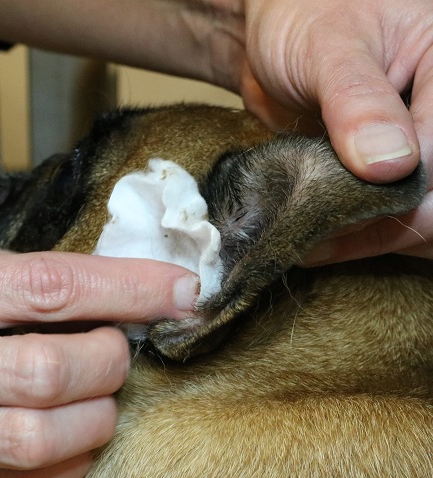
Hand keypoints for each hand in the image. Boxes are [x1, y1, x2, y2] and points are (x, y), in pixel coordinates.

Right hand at [0, 239, 197, 477]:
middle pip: (52, 373)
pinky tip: (68, 435)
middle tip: (115, 347)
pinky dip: (65, 460)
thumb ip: (14, 278)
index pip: (49, 287)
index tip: (178, 289)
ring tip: (94, 393)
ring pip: (40, 439)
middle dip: (111, 359)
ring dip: (96, 415)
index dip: (128, 289)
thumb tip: (107, 292)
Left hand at [231, 0, 432, 261]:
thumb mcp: (329, 47)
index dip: (401, 193)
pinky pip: (391, 217)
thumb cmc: (304, 15)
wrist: (275, 31)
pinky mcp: (388, 171)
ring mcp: (419, 146)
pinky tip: (321, 240)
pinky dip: (361, 236)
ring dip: (376, 237)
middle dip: (391, 223)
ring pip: (423, 216)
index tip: (340, 210)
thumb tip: (390, 166)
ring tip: (315, 240)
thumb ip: (358, 100)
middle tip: (324, 234)